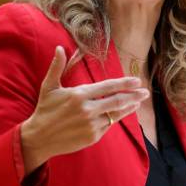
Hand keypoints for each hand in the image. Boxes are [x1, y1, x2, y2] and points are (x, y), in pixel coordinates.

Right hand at [19, 46, 148, 172]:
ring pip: (115, 114)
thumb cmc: (45, 110)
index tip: (137, 81)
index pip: (108, 87)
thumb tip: (59, 47)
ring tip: (138, 102)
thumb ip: (57, 67)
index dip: (124, 83)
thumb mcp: (49, 87)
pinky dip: (114, 119)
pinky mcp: (92, 137)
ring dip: (129, 108)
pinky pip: (108, 126)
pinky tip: (120, 114)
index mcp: (79, 95)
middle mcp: (88, 110)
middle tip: (145, 92)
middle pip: (117, 101)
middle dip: (134, 96)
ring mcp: (91, 125)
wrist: (39, 138)